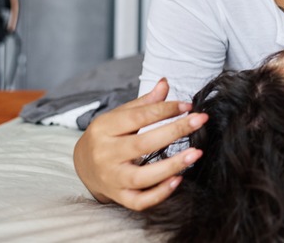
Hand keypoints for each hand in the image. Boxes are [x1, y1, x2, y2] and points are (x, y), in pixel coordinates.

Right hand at [72, 79, 207, 210]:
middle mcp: (105, 154)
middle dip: (174, 131)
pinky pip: (140, 201)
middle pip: (142, 144)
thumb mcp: (120, 116)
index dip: (165, 110)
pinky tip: (179, 180)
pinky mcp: (119, 197)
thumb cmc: (109, 136)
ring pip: (142, 177)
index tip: (189, 105)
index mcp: (104, 129)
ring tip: (196, 153)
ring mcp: (112, 178)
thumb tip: (165, 83)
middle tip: (200, 121)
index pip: (138, 117)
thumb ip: (144, 103)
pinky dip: (160, 194)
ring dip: (172, 165)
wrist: (83, 166)